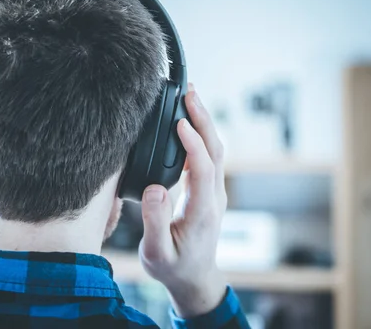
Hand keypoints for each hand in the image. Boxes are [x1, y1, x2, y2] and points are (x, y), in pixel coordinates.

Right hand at [138, 84, 227, 317]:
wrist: (194, 277)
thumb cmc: (172, 266)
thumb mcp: (156, 253)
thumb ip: (154, 223)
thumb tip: (154, 189)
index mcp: (202, 211)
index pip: (203, 168)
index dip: (193, 143)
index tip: (179, 121)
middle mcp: (213, 197)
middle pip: (216, 151)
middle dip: (204, 119)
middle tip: (189, 93)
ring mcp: (214, 193)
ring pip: (215, 150)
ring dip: (204, 123)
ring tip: (190, 98)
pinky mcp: (209, 190)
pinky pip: (209, 156)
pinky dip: (200, 134)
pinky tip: (188, 122)